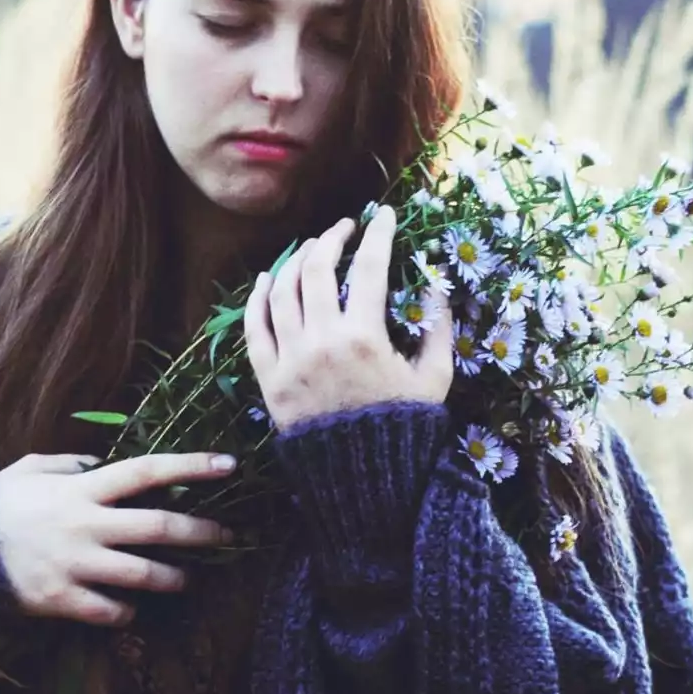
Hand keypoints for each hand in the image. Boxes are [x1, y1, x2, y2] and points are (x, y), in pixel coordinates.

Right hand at [0, 451, 239, 625]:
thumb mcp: (32, 468)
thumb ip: (72, 462)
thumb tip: (104, 460)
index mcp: (82, 489)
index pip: (147, 471)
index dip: (190, 466)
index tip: (229, 465)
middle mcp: (86, 525)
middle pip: (159, 528)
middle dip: (201, 532)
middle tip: (228, 535)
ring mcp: (76, 565)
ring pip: (144, 575)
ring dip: (174, 578)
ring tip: (186, 578)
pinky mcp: (63, 600)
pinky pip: (111, 612)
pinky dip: (127, 611)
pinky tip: (131, 607)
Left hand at [244, 203, 454, 431]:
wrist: (363, 478)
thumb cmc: (404, 425)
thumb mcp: (435, 378)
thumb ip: (438, 329)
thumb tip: (436, 286)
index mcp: (364, 338)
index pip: (368, 267)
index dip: (377, 234)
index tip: (382, 215)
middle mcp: (322, 342)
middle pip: (316, 270)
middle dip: (331, 239)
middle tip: (344, 229)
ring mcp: (290, 359)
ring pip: (281, 292)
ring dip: (295, 261)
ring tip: (311, 249)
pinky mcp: (268, 378)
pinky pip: (254, 328)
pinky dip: (257, 297)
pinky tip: (268, 278)